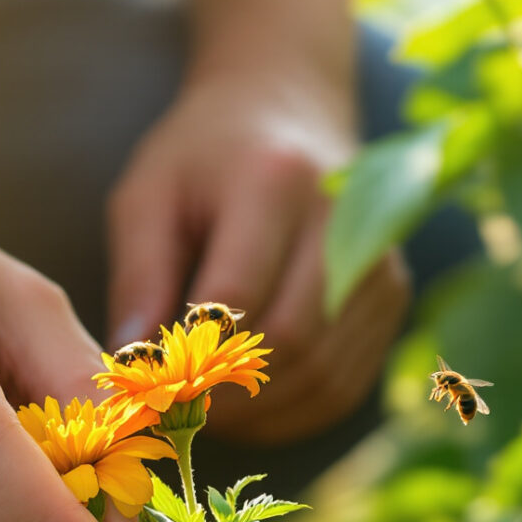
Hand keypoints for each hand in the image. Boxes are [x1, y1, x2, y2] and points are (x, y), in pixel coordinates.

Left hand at [105, 64, 409, 447]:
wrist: (289, 108)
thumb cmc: (203, 156)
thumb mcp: (149, 195)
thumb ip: (138, 276)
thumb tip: (130, 364)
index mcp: (275, 180)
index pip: (237, 297)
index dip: (189, 355)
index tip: (146, 382)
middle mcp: (345, 221)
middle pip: (289, 342)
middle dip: (224, 393)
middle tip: (173, 408)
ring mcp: (380, 262)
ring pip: (321, 375)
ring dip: (258, 414)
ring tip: (204, 409)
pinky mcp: (392, 297)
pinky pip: (344, 385)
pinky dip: (292, 412)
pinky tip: (248, 406)